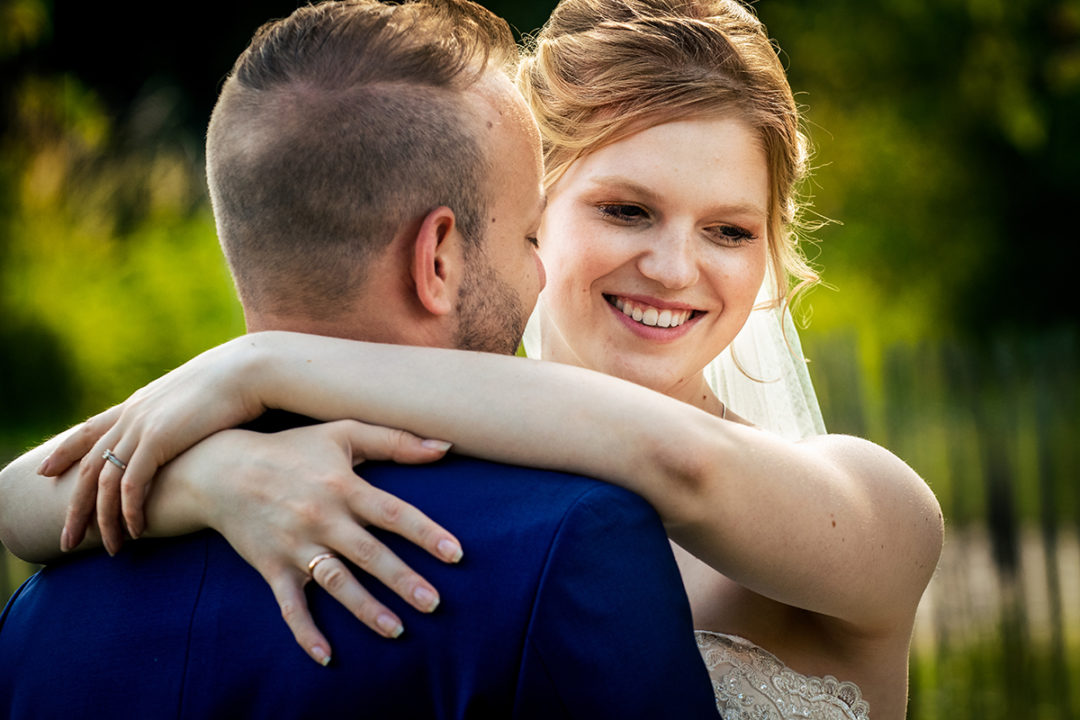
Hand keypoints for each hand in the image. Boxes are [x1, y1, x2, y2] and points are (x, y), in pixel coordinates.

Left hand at [37, 338, 266, 552]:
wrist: (247, 370)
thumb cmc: (234, 384)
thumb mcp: (196, 398)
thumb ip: (181, 414)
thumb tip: (187, 427)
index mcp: (138, 404)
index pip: (89, 430)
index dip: (64, 451)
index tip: (45, 471)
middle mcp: (131, 416)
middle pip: (88, 466)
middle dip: (74, 506)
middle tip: (67, 538)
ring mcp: (141, 428)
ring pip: (104, 482)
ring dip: (103, 519)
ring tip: (109, 548)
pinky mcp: (158, 440)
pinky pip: (132, 484)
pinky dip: (130, 511)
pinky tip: (136, 531)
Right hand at [156, 420, 460, 664]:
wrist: (221, 470)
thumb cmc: (291, 448)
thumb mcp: (342, 433)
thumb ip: (395, 441)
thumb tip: (445, 447)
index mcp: (344, 486)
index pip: (394, 513)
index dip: (426, 534)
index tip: (455, 554)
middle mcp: (322, 518)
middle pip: (369, 554)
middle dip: (403, 580)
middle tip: (433, 603)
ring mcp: (296, 545)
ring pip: (336, 582)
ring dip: (366, 609)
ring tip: (396, 630)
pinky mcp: (271, 567)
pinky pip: (290, 605)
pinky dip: (306, 632)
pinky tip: (327, 656)